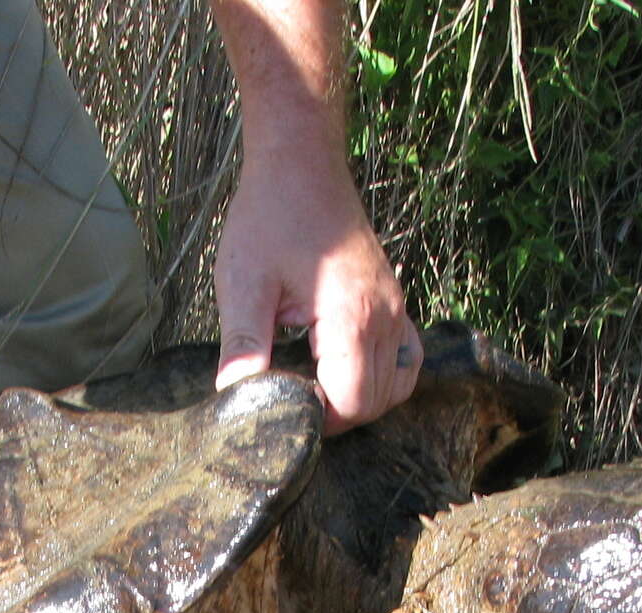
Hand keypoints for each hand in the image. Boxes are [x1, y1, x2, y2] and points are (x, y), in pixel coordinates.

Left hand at [213, 154, 420, 432]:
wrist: (301, 164)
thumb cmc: (271, 214)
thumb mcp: (243, 282)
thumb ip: (242, 346)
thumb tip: (235, 399)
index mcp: (351, 316)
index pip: (352, 402)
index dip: (317, 420)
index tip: (282, 407)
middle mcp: (385, 316)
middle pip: (376, 402)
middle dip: (335, 415)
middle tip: (291, 398)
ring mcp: (396, 308)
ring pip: (396, 386)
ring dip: (359, 400)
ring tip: (316, 388)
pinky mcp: (394, 301)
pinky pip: (406, 357)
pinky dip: (384, 377)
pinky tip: (346, 371)